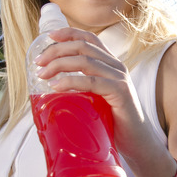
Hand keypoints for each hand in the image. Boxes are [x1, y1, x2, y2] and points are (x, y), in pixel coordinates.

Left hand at [33, 27, 166, 166]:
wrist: (138, 143)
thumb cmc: (114, 123)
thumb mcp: (96, 99)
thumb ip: (81, 89)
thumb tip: (50, 87)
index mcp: (110, 64)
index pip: (89, 39)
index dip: (68, 33)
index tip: (48, 36)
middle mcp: (116, 66)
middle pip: (83, 46)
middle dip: (57, 50)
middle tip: (38, 62)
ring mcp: (119, 78)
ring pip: (85, 61)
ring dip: (59, 64)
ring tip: (42, 74)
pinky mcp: (120, 92)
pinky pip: (92, 81)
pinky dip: (71, 82)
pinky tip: (56, 86)